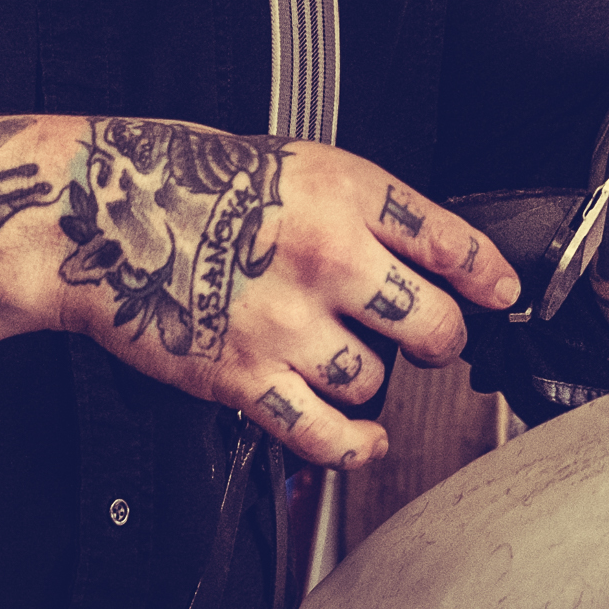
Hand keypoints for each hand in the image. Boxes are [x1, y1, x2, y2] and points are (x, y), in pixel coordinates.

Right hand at [29, 118, 514, 470]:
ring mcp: (287, 321)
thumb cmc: (197, 180)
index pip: (450, 242)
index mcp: (347, 195)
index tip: (502, 294)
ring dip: (375, 380)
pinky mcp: (245, 374)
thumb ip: (367, 209)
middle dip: (442, 339)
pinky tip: (363, 437)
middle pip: (433, 324)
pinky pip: (322, 431)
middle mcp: (328, 259)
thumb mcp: (302, 163)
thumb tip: (430, 253)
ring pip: (377, 380)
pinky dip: (352, 444)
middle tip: (431, 336)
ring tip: (353, 359)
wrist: (106, 213)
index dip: (489, 276)